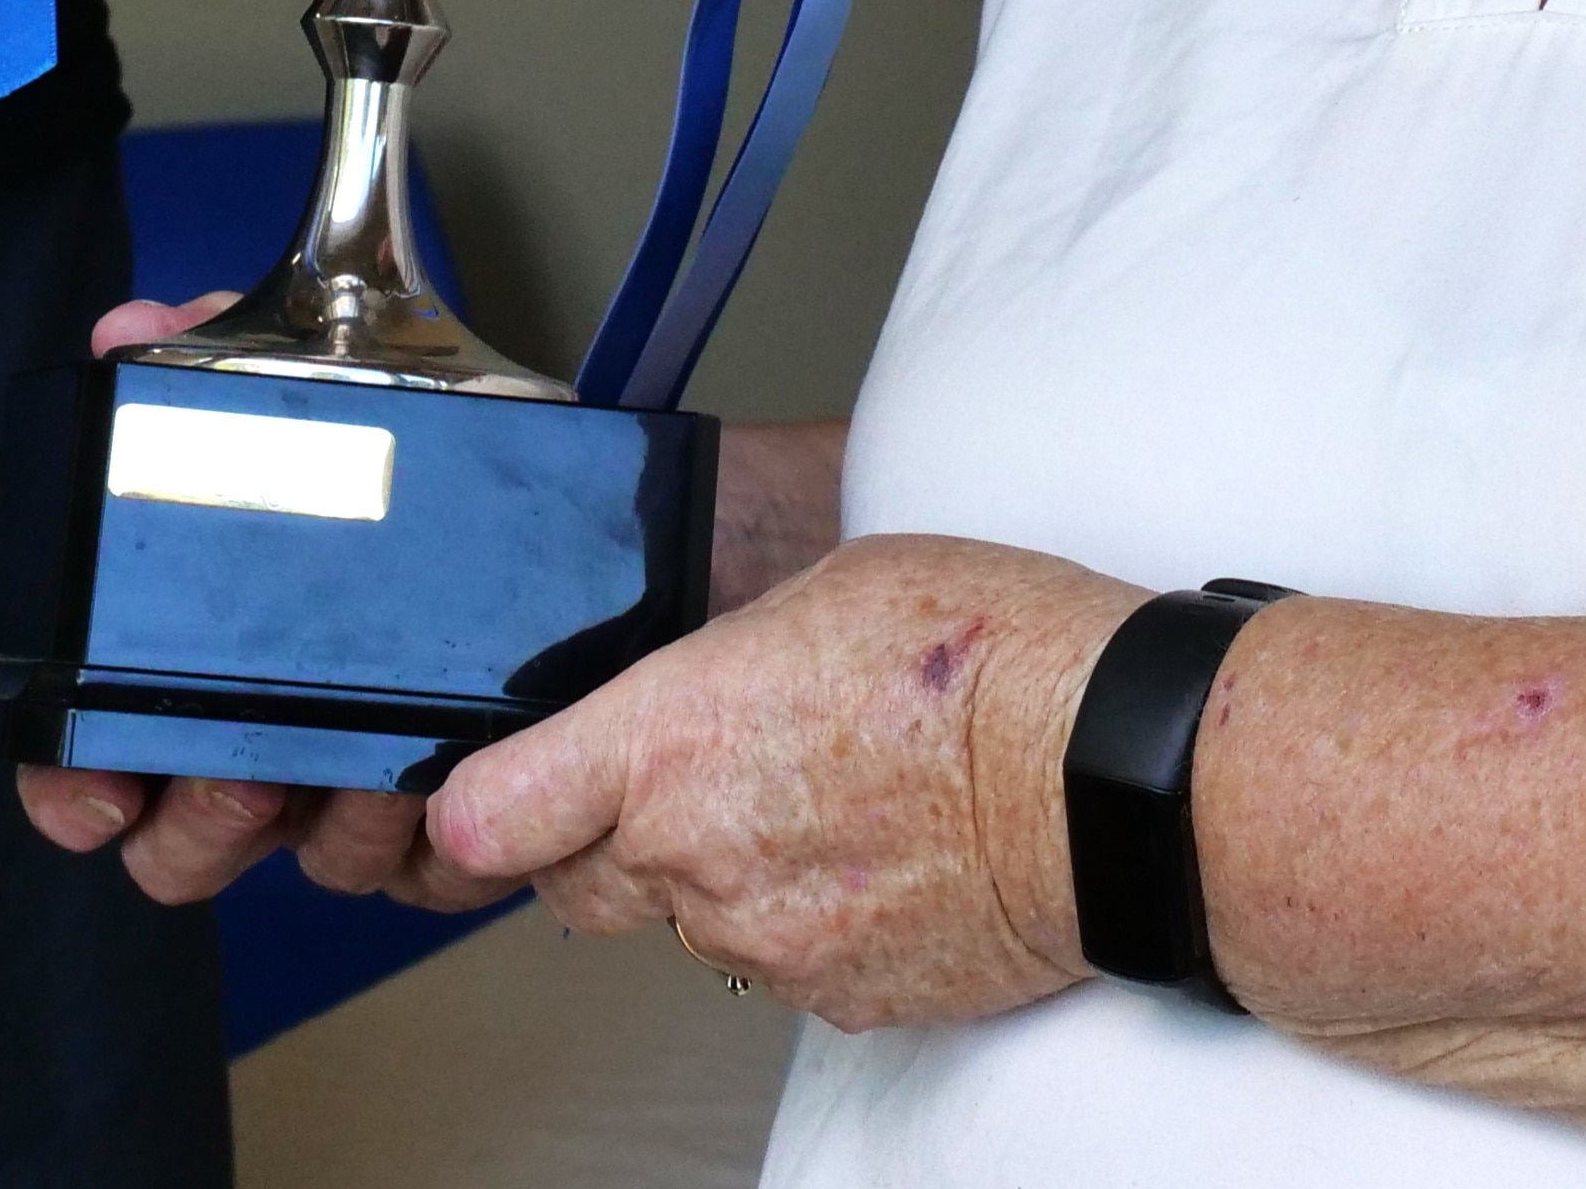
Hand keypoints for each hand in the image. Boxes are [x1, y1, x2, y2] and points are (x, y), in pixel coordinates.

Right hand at [9, 291, 465, 907]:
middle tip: (249, 767)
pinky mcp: (480, 805)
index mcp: (218, 657)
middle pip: (187, 844)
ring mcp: (373, 779)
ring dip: (332, 828)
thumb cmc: (445, 447)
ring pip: (312, 864)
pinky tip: (453, 791)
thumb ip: (224, 343)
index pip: (101, 758)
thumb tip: (129, 331)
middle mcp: (281, 731)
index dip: (74, 789)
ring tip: (373, 768)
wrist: (604, 485)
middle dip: (204, 819)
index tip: (96, 796)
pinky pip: (437, 873)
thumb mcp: (339, 376)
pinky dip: (440, 847)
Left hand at [415, 534, 1145, 1024]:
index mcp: (671, 738)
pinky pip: (783, 965)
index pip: (484, 817)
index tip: (484, 797)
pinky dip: (812, 918)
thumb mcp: (827, 586)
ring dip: (726, 875)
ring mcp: (764, 942)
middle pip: (575, 885)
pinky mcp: (837, 998)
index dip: (472, 810)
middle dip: (612, 839)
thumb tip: (696, 697)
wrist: (1113, 771)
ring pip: (689, 926)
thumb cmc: (992, 650)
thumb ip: (719, 662)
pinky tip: (884, 854)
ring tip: (833, 799)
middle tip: (703, 777)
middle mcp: (694, 855)